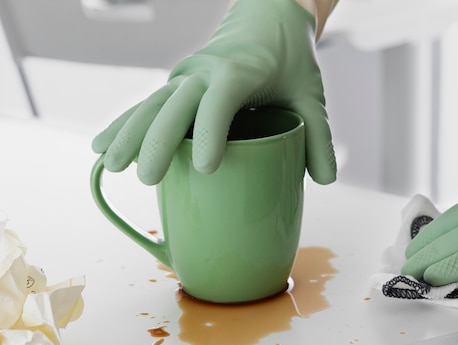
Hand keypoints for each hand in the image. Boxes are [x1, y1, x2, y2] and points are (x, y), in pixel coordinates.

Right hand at [92, 0, 335, 185]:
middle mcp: (204, 72)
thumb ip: (319, 136)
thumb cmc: (291, 59)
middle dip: (158, 142)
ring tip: (109, 164)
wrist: (269, 18)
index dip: (212, 132)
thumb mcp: (311, 95)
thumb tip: (325, 181)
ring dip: (129, 134)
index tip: (206, 167)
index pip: (220, 102)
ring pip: (151, 105)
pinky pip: (145, 106)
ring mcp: (186, 77)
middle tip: (148, 179)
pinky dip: (123, 125)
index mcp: (239, 71)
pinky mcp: (177, 85)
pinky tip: (100, 147)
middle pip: (174, 107)